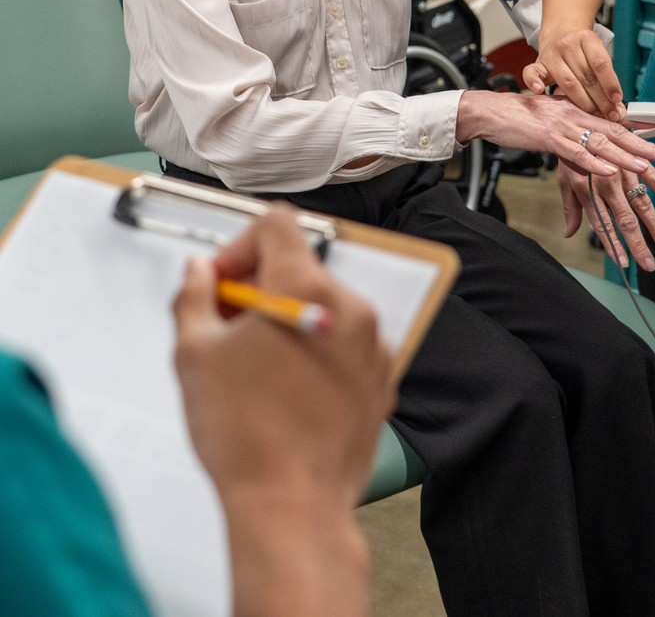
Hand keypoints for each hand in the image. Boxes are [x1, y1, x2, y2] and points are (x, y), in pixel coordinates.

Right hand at [174, 207, 393, 616]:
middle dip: (259, 289)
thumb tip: (199, 271)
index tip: (222, 283)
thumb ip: (193, 296)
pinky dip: (317, 351)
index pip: (278, 224)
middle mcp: (350, 307)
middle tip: (228, 328)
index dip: (240, 245)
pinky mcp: (383, 378)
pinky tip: (287, 391)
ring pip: (324, 307)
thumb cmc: (244, 436)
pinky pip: (345, 344)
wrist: (292, 507)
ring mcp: (373, 344)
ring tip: (256, 368)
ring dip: (290, 320)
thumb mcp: (194, 355)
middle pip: (301, 268)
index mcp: (306, 289)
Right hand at [456, 88, 654, 178]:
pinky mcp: (547, 136)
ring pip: (600, 142)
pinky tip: (607, 169)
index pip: (613, 124)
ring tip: (644, 166)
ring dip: (624, 155)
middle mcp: (574, 116)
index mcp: (577, 112)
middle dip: (640, 146)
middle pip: (614, 132)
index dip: (637, 135)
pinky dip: (592, 162)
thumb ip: (570, 137)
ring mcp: (562, 126)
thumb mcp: (550, 124)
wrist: (491, 111)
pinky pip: (574, 151)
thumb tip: (586, 153)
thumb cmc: (518, 118)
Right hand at [524, 27, 625, 120]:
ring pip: (568, 82)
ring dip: (584, 102)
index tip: (617, 99)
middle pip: (586, 76)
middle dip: (601, 99)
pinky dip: (534, 82)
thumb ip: (606, 77)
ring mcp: (551, 54)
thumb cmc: (581, 49)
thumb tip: (617, 105)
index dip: (610, 83)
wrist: (560, 34)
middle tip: (610, 114)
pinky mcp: (538, 64)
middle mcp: (567, 45)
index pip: (600, 63)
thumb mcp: (596, 53)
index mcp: (586, 38)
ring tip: (594, 113)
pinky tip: (540, 91)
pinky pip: (531, 73)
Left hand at [559, 160, 654, 271]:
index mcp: (588, 191)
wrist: (580, 119)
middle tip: (649, 264)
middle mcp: (607, 184)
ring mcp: (623, 172)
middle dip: (638, 245)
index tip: (624, 263)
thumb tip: (569, 234)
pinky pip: (653, 177)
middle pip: (626, 220)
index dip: (614, 246)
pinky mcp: (635, 158)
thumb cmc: (572, 153)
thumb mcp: (565, 181)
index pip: (603, 225)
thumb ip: (571, 209)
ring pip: (642, 203)